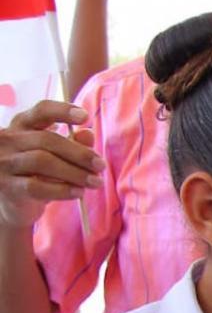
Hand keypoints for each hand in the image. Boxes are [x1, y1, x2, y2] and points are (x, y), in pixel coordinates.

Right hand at [0, 101, 101, 228]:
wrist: (14, 202)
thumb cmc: (38, 172)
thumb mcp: (58, 155)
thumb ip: (73, 143)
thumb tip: (88, 133)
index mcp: (22, 125)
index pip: (40, 111)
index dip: (62, 111)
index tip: (85, 116)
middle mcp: (8, 140)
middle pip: (46, 140)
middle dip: (79, 153)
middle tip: (100, 165)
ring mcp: (3, 162)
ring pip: (42, 162)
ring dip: (75, 173)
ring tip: (95, 182)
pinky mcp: (6, 186)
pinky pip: (36, 186)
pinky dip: (62, 190)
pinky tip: (78, 192)